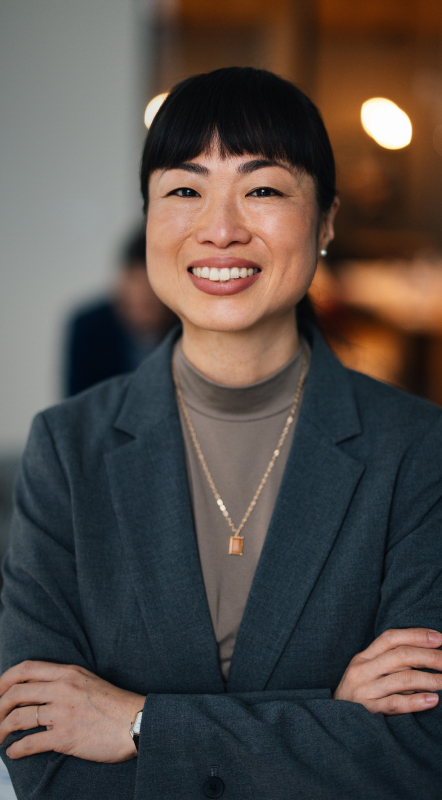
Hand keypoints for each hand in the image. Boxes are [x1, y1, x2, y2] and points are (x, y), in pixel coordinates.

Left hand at [0, 661, 145, 761]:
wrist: (136, 722)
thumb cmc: (114, 704)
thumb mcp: (88, 680)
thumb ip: (64, 680)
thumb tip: (38, 691)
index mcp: (68, 672)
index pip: (25, 669)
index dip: (4, 680)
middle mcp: (63, 689)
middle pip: (16, 693)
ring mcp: (63, 712)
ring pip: (18, 717)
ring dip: (2, 730)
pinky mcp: (66, 736)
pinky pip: (30, 742)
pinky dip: (16, 749)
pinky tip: (13, 752)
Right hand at [333, 628, 441, 714]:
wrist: (331, 723)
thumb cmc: (357, 696)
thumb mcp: (365, 673)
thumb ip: (386, 662)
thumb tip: (422, 652)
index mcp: (363, 658)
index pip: (391, 638)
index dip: (415, 635)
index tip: (438, 637)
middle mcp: (362, 671)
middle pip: (400, 656)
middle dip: (429, 657)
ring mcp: (364, 691)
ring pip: (402, 679)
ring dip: (429, 679)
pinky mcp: (368, 711)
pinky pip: (395, 703)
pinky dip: (416, 701)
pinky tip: (432, 700)